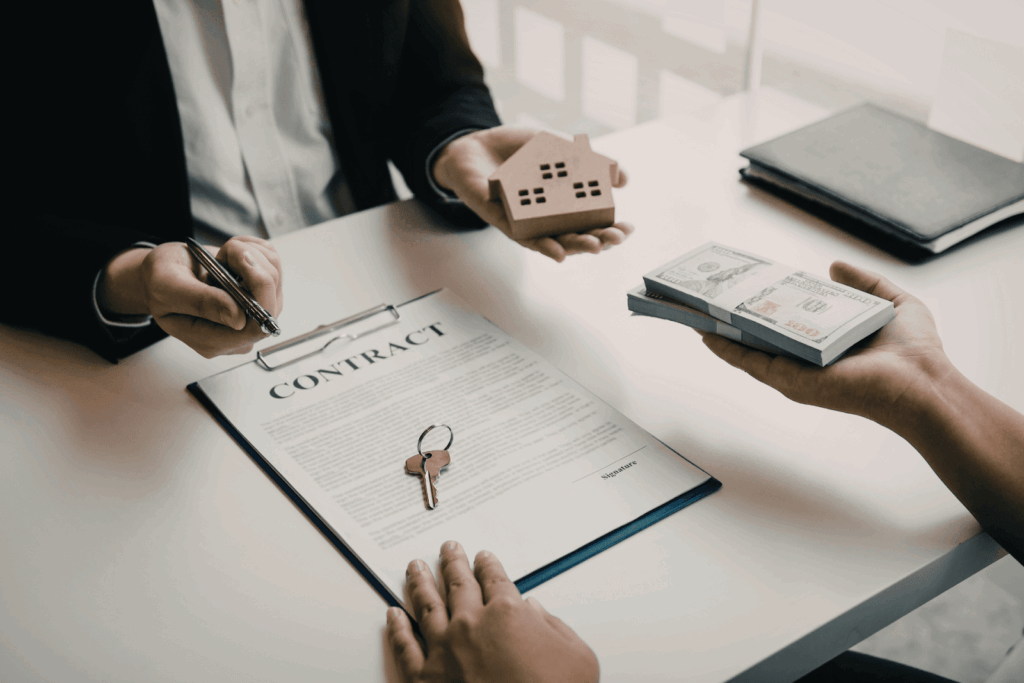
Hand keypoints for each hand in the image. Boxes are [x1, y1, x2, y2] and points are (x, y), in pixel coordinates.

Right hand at [97, 236, 282, 357]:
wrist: (164, 270)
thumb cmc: (159, 281)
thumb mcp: (167, 287)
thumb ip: (201, 302)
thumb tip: (239, 318)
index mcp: (213, 340)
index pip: (255, 330)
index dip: (258, 298)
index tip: (242, 266)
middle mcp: (238, 330)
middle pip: (271, 303)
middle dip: (252, 268)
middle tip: (226, 254)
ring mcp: (252, 311)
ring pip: (274, 278)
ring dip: (250, 255)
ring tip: (223, 256)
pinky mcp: (261, 291)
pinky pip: (273, 264)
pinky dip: (255, 250)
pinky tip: (232, 253)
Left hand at [386, 541, 598, 682]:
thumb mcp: (577, 657)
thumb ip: (555, 627)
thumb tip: (535, 612)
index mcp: (507, 614)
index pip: (495, 579)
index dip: (488, 565)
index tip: (483, 557)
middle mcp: (471, 625)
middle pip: (458, 584)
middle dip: (452, 563)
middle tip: (447, 549)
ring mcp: (444, 650)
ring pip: (426, 605)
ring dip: (420, 583)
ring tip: (415, 568)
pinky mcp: (424, 678)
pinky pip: (405, 646)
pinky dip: (397, 628)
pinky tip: (393, 614)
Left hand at [433, 126, 632, 261]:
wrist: (475, 145)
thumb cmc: (518, 151)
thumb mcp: (558, 148)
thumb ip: (588, 160)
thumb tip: (623, 177)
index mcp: (564, 202)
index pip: (592, 220)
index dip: (611, 227)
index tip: (629, 228)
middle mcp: (548, 216)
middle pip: (578, 236)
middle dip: (599, 240)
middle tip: (615, 239)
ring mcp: (528, 221)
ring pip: (555, 242)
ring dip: (576, 247)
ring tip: (595, 248)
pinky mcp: (506, 223)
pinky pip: (525, 239)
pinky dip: (543, 247)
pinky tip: (558, 253)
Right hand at [697, 261, 953, 427]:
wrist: (922, 383)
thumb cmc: (916, 352)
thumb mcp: (891, 302)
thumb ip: (865, 283)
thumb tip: (834, 266)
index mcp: (823, 340)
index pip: (784, 318)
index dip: (761, 301)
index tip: (740, 284)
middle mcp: (803, 356)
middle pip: (757, 333)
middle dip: (730, 314)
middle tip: (706, 294)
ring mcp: (793, 370)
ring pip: (745, 347)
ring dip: (717, 328)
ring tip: (693, 309)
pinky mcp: (789, 380)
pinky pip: (749, 362)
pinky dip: (724, 347)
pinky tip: (704, 332)